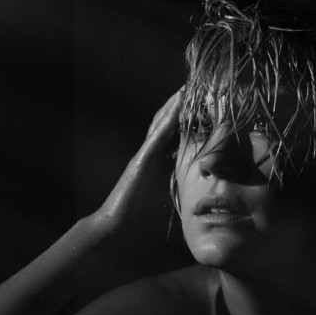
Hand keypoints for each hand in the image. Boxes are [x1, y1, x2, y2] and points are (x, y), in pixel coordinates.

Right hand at [87, 89, 183, 251]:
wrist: (115, 230)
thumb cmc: (139, 221)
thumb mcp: (164, 201)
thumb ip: (177, 191)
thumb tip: (197, 194)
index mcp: (156, 164)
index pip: (172, 135)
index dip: (184, 118)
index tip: (200, 104)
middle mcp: (149, 155)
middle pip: (165, 122)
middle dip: (179, 104)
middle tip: (194, 84)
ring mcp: (143, 156)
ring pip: (160, 123)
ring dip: (174, 104)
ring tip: (187, 86)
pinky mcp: (140, 162)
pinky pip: (156, 136)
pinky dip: (167, 119)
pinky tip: (178, 105)